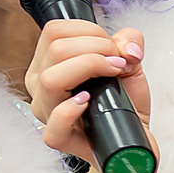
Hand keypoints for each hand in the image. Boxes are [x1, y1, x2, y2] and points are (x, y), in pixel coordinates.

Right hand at [30, 19, 152, 172]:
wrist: (133, 141)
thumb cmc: (122, 103)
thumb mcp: (130, 64)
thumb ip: (130, 42)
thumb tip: (127, 47)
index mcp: (48, 63)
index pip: (54, 31)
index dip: (90, 31)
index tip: (114, 48)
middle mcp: (41, 85)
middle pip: (56, 49)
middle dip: (97, 48)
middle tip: (119, 63)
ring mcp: (46, 112)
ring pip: (51, 79)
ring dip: (89, 68)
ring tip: (113, 75)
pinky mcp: (59, 138)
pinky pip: (55, 120)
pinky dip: (71, 109)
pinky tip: (89, 101)